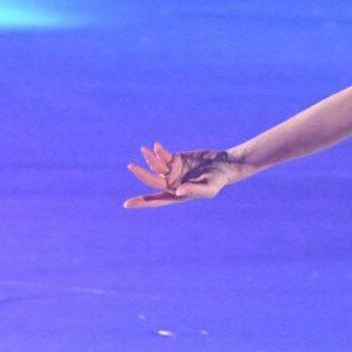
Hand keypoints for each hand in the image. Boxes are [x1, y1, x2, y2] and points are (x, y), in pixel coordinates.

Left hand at [123, 142, 245, 208]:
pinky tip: (155, 147)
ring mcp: (173, 171)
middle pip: (152, 181)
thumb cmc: (218, 180)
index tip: (127, 205)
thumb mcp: (208, 188)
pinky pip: (162, 156)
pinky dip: (158, 152)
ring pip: (155, 167)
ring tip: (145, 150)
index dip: (142, 203)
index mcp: (177, 194)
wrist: (225, 164)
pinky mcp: (176, 159)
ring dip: (149, 159)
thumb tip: (177, 191)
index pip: (156, 200)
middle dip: (141, 174)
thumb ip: (193, 190)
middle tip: (131, 166)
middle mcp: (173, 184)